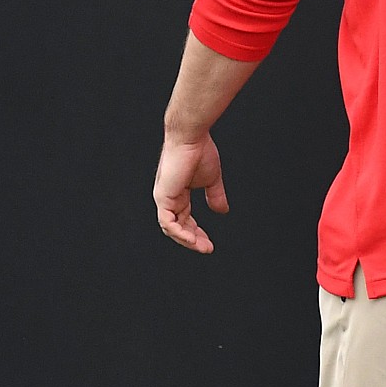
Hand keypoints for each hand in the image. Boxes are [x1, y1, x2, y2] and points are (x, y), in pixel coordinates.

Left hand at [155, 131, 228, 252]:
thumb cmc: (199, 152)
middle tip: (207, 248)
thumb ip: (215, 196)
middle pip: (178, 227)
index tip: (209, 243)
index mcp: (178, 195)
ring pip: (171, 228)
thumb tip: (222, 211)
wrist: (191, 138)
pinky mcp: (163, 197)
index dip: (197, 233)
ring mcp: (164, 198)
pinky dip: (180, 233)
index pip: (185, 220)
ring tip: (202, 247)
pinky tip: (192, 240)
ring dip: (187, 240)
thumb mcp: (212, 180)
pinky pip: (168, 223)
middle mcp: (168, 198)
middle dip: (193, 240)